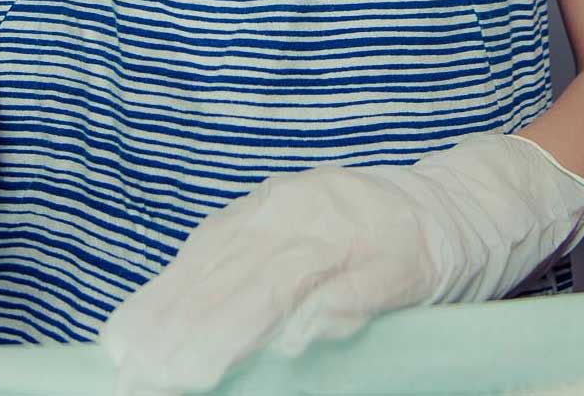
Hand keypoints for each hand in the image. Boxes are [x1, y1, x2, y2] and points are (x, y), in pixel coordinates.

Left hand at [102, 133, 583, 395]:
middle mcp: (299, 211)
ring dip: (226, 336)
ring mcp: (348, 233)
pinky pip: (349, 293)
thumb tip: (177, 324)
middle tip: (143, 377)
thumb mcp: (297, 240)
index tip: (118, 348)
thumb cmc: (369, 236)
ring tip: (187, 375)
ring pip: (274, 287)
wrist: (465, 206)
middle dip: (179, 332)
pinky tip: (285, 348)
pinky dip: (315, 319)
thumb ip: (245, 272)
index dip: (157, 304)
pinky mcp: (395, 261)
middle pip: (226, 277)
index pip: (200, 258)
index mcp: (269, 208)